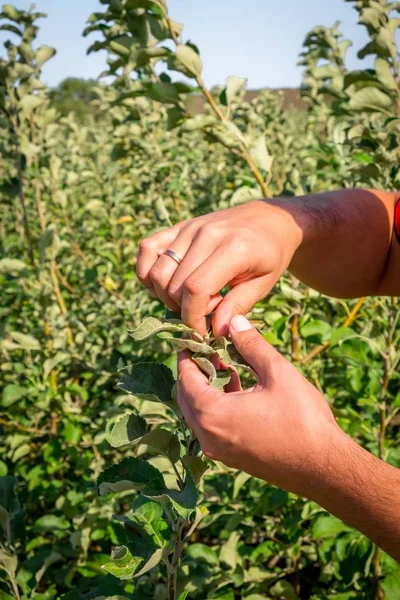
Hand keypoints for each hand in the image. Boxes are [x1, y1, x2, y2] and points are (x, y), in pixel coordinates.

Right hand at [137, 200, 301, 335]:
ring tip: (190, 299)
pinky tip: (166, 285)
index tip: (201, 332)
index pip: (195, 289)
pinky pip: (148, 248)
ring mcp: (189, 228)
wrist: (269, 219)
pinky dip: (147, 272)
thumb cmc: (270, 255)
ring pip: (157, 271)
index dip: (192, 318)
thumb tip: (216, 331)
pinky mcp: (179, 226)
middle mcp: (207, 234)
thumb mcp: (263, 284)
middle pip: (174, 284)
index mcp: (233, 248)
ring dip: (165, 295)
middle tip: (205, 311)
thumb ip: (238, 306)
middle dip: (183, 310)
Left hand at [177, 314, 343, 497]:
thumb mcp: (278, 373)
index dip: (187, 354)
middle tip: (206, 347)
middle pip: (185, 397)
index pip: (185, 378)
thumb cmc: (303, 420)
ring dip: (205, 387)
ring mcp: (219, 451)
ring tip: (222, 361)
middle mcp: (208, 436)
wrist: (324, 468)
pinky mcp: (231, 457)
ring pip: (197, 412)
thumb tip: (234, 321)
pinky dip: (215, 404)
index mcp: (213, 414)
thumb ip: (251, 345)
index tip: (192, 336)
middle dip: (193, 370)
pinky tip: (236, 385)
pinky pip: (211, 426)